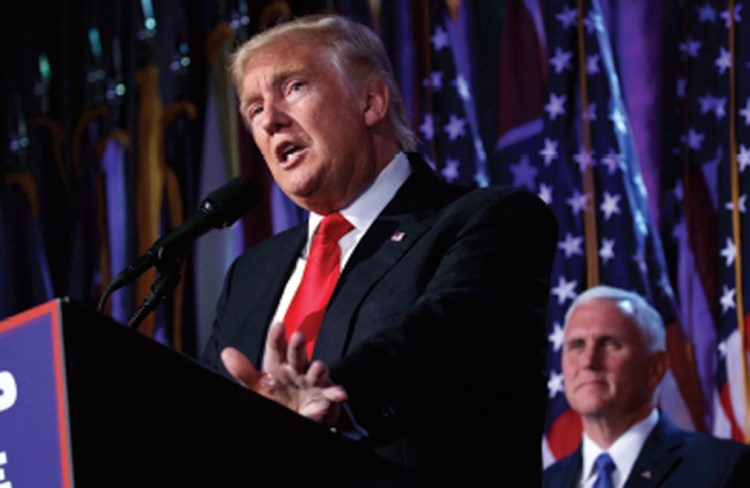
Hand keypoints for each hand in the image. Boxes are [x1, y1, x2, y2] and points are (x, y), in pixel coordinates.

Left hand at [221, 322, 347, 425]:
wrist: (303, 414)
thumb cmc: (280, 396)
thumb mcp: (259, 386)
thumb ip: (244, 371)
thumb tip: (226, 353)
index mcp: (279, 366)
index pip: (276, 349)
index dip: (276, 338)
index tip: (278, 325)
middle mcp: (297, 370)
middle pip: (297, 355)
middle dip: (298, 346)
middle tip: (298, 337)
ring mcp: (312, 382)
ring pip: (317, 372)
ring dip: (319, 369)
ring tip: (318, 367)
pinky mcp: (326, 396)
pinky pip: (332, 394)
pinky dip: (337, 393)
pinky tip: (339, 394)